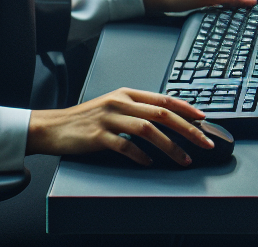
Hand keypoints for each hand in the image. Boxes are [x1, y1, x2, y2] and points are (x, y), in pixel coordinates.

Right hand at [26, 88, 211, 165]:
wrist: (53, 127)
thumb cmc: (86, 119)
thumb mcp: (114, 106)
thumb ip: (137, 109)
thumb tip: (168, 119)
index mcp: (127, 94)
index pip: (164, 98)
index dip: (187, 108)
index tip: (203, 118)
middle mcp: (120, 103)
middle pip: (162, 114)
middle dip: (188, 129)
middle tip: (204, 142)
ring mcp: (109, 119)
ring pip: (148, 130)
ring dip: (170, 146)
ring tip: (183, 159)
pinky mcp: (98, 136)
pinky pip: (125, 146)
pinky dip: (141, 156)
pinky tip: (150, 163)